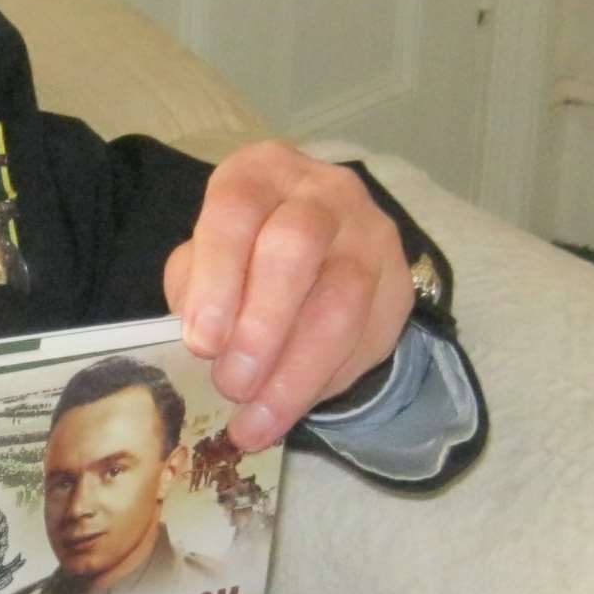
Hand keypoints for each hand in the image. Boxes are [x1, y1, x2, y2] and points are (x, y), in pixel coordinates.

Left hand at [163, 141, 412, 449]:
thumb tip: (203, 337)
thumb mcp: (203, 257)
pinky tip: (288, 410)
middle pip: (296, 249)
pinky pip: (367, 339)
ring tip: (255, 421)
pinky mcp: (398, 284)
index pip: (236, 212)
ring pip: (341, 303)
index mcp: (261, 172)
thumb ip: (196, 287)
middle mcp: (323, 192)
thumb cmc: (241, 252)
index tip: (200, 342)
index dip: (218, 277)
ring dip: (295, 373)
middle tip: (231, 384)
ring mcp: (370, 235)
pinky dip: (323, 383)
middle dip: (261, 327)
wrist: (318, 246)